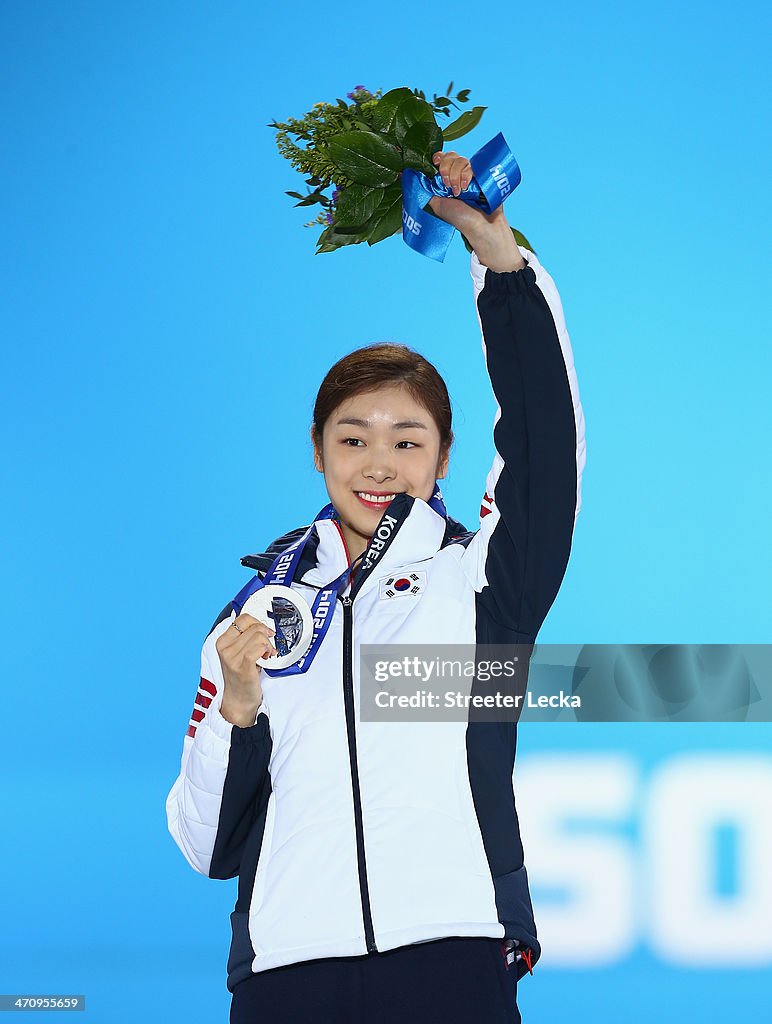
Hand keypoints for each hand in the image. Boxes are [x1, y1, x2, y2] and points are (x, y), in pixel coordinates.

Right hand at [215, 613, 275, 724]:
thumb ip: (245, 638)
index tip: (264, 632)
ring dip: (268, 644)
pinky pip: (260, 647)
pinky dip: (267, 650)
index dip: (258, 623)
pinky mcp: (242, 665)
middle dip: (266, 634)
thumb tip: (263, 625)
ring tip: (266, 654)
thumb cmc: (241, 676)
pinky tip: (267, 658)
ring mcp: (232, 657)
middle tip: (267, 647)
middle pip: (254, 626)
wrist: (239, 700)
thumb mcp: (238, 653)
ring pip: (259, 635)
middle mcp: (225, 647)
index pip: (243, 618)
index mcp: (222, 641)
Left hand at [426, 149, 524, 271]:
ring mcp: (470, 174)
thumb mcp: (436, 205)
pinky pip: (472, 165)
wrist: (479, 225)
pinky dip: (466, 175)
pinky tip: (465, 188)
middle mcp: (457, 174)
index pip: (440, 158)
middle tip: (447, 185)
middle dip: (445, 168)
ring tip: (458, 192)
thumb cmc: (459, 218)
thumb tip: (410, 176)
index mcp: (445, 179)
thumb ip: (426, 190)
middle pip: (450, 155)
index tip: (434, 163)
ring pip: (460, 159)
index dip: (437, 157)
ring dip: (455, 175)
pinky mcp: (481, 174)